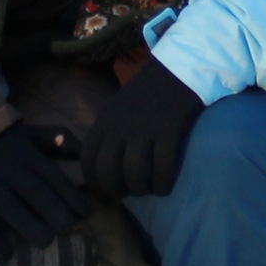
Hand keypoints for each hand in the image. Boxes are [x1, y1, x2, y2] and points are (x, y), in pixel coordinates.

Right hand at [0, 121, 89, 257]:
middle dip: (53, 209)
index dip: (69, 193)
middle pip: (33, 190)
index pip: (51, 174)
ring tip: (45, 242)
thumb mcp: (31, 134)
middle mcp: (8, 170)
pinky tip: (7, 254)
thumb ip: (58, 141)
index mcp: (27, 155)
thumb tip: (85, 152)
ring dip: (28, 225)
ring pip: (10, 207)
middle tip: (67, 227)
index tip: (85, 211)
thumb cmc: (2, 141)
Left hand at [80, 58, 204, 197]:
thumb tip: (99, 169)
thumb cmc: (146, 97)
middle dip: (117, 190)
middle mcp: (120, 126)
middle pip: (108, 170)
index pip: (88, 160)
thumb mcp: (116, 111)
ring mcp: (144, 127)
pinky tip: (165, 187)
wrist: (177, 72)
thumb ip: (106, 135)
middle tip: (129, 193)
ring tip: (148, 189)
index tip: (106, 192)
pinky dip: (163, 183)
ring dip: (141, 189)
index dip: (95, 183)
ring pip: (135, 172)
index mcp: (104, 121)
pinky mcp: (169, 130)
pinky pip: (163, 166)